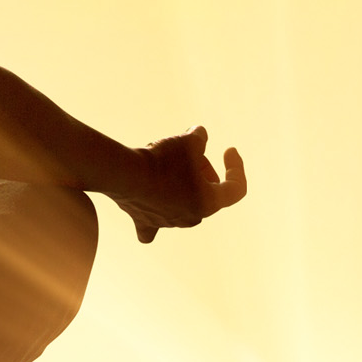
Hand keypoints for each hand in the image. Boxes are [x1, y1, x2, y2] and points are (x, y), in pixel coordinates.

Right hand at [102, 126, 248, 242]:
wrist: (125, 174)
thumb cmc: (162, 160)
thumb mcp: (188, 141)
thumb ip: (199, 138)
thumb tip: (199, 135)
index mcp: (209, 202)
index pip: (236, 188)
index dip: (237, 167)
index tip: (229, 150)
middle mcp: (192, 218)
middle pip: (206, 192)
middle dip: (201, 170)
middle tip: (186, 152)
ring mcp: (168, 223)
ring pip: (182, 201)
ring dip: (179, 183)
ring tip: (164, 162)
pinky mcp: (146, 223)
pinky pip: (153, 225)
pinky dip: (154, 216)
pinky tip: (149, 208)